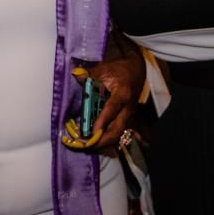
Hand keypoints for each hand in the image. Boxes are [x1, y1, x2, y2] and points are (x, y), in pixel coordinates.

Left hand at [62, 33, 145, 151]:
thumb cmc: (120, 68)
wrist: (137, 70)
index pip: (112, 110)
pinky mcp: (126, 118)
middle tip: (86, 146)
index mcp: (122, 94)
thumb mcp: (104, 68)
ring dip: (103, 142)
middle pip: (117, 130)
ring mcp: (128, 115)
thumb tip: (76, 76)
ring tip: (87, 145)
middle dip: (102, 141)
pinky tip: (94, 139)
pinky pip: (117, 131)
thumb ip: (90, 74)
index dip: (101, 122)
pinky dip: (106, 137)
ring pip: (117, 134)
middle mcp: (127, 108)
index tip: (91, 133)